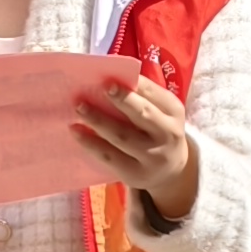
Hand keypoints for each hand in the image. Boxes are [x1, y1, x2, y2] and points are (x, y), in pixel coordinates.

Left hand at [71, 78, 200, 225]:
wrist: (170, 171)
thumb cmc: (157, 131)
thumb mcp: (160, 112)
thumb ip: (143, 97)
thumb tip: (109, 78)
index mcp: (174, 111)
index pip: (154, 94)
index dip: (134, 85)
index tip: (111, 77)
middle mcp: (167, 134)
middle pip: (142, 114)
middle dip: (122, 100)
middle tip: (100, 88)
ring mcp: (152, 157)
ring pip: (122, 136)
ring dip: (98, 120)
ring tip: (79, 107)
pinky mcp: (135, 174)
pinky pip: (110, 157)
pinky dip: (91, 143)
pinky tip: (76, 131)